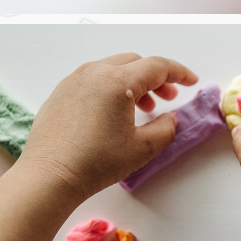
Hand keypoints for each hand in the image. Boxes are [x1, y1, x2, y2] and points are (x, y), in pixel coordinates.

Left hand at [22, 54, 197, 201]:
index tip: (192, 81)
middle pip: (135, 63)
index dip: (179, 72)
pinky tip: (114, 112)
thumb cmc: (96, 162)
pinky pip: (93, 80)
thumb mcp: (143, 148)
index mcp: (117, 81)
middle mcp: (94, 72)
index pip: (157, 66)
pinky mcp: (59, 93)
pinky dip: (111, 88)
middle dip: (156, 77)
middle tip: (168, 98)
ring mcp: (73, 81)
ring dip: (133, 83)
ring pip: (113, 69)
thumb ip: (166, 127)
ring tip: (143, 107)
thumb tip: (170, 118)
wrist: (48, 178)